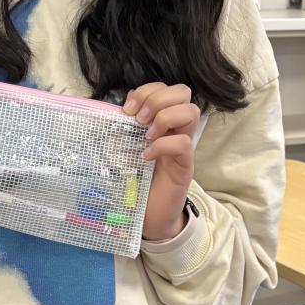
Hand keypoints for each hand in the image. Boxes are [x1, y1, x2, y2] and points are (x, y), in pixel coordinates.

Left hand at [124, 82, 199, 241]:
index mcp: (161, 120)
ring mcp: (183, 146)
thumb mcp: (125, 148)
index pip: (165, 87)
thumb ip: (123, 129)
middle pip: (183, 91)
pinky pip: (183, 144)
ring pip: (191, 111)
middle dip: (157, 98)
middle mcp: (176, 129)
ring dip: (164, 117)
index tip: (127, 109)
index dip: (147, 90)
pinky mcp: (185, 166)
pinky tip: (146, 156)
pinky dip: (162, 145)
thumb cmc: (136, 181)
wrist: (148, 216)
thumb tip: (113, 109)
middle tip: (138, 119)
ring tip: (146, 135)